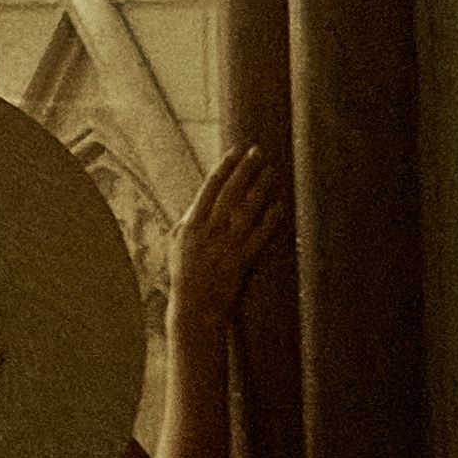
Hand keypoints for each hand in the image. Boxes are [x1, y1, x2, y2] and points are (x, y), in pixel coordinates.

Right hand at [169, 141, 288, 336]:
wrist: (194, 306)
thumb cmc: (184, 274)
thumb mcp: (178, 243)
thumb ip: (190, 220)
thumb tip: (201, 200)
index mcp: (191, 224)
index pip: (210, 188)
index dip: (224, 167)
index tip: (236, 151)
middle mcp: (210, 231)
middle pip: (231, 193)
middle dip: (245, 169)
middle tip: (258, 152)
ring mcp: (227, 245)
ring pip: (247, 209)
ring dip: (261, 187)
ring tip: (271, 171)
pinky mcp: (243, 260)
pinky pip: (260, 235)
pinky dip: (270, 219)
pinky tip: (280, 204)